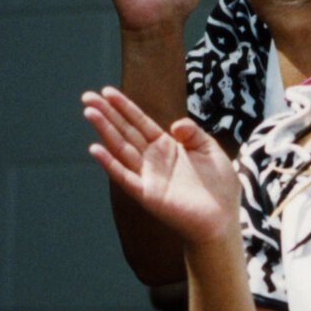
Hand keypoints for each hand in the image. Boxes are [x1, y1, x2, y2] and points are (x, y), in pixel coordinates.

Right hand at [84, 85, 239, 244]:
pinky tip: (96, 149)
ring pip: (120, 149)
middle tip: (87, 97)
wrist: (223, 219)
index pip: (140, 122)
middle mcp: (153, 159)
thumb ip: (193, 133)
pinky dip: (109, 164)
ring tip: (90, 113)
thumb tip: (175, 124)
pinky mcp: (147, 194)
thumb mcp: (209, 149)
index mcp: (167, 146)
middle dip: (106, 113)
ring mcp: (147, 176)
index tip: (107, 91)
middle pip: (125, 131)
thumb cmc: (220, 186)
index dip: (124, 107)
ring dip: (104, 131)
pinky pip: (124, 176)